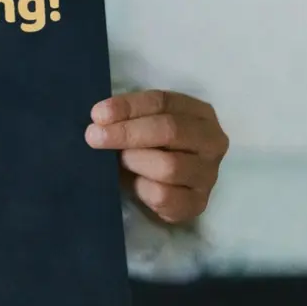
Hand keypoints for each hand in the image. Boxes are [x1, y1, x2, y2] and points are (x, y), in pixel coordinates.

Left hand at [85, 90, 227, 225]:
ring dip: (134, 161)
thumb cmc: (150, 147)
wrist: (162, 188)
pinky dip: (141, 189)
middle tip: (94, 137)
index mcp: (199, 113)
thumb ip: (128, 118)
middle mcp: (212, 142)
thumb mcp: (143, 124)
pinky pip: (165, 196)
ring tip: (118, 162)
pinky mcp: (198, 203)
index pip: (163, 102)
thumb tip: (99, 120)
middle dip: (127, 133)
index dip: (128, 106)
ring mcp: (208, 175)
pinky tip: (133, 184)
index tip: (97, 115)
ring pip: (169, 166)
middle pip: (170, 130)